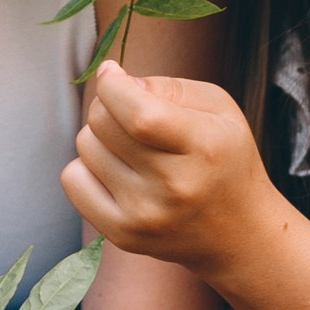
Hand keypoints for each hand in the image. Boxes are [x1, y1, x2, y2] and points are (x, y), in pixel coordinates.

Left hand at [61, 62, 270, 271]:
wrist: (238, 232)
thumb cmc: (223, 157)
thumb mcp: (217, 108)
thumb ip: (165, 85)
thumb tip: (112, 79)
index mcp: (203, 147)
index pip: (138, 115)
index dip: (113, 85)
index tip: (113, 75)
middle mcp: (174, 186)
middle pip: (102, 124)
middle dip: (108, 104)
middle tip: (129, 112)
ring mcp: (145, 215)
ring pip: (85, 147)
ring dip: (100, 137)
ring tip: (132, 148)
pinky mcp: (122, 234)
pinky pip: (72, 179)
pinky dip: (86, 166)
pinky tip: (116, 170)